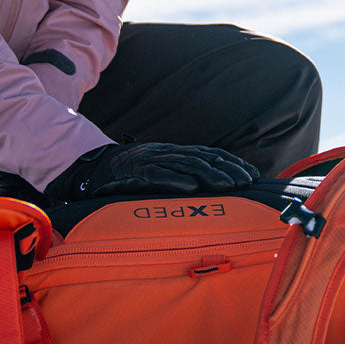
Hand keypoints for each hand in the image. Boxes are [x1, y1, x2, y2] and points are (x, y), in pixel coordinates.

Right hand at [46, 142, 258, 199]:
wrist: (92, 169)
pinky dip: (175, 180)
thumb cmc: (129, 176)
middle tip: (247, 182)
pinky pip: (156, 175)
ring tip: (229, 185)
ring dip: (210, 175)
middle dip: (228, 169)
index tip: (252, 175)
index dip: (232, 162)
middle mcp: (166, 153)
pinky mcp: (134, 173)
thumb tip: (212, 190)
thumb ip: (182, 176)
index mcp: (174, 153)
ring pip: (185, 164)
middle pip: (203, 158)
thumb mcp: (160, 172)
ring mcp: (151, 161)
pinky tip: (192, 187)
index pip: (210, 154)